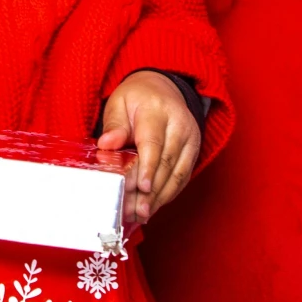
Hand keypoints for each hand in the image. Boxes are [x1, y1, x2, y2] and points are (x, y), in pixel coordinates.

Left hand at [97, 71, 201, 229]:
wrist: (162, 88)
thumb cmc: (136, 99)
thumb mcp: (118, 103)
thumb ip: (114, 125)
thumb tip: (106, 145)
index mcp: (158, 110)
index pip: (153, 143)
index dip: (147, 168)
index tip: (140, 188)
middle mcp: (180, 124)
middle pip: (166, 163)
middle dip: (150, 190)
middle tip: (134, 210)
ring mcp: (191, 138)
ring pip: (178, 173)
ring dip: (160, 197)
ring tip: (142, 213)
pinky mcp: (195, 150)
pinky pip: (183, 176)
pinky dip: (169, 193)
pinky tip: (154, 205)